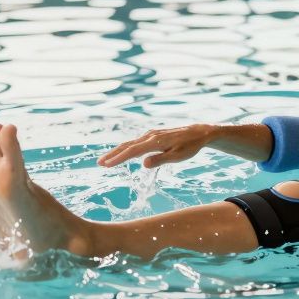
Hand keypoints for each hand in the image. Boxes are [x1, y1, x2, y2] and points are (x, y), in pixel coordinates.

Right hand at [97, 124, 214, 167]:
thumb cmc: (189, 146)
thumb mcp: (178, 156)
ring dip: (118, 151)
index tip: (106, 165)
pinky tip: (123, 154)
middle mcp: (150, 136)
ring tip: (107, 160)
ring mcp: (151, 135)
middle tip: (100, 163)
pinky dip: (127, 148)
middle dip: (113, 154)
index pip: (132, 151)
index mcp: (155, 142)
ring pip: (130, 143)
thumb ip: (160, 160)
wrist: (198, 133)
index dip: (118, 158)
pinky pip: (136, 142)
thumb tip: (143, 164)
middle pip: (127, 146)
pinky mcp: (154, 135)